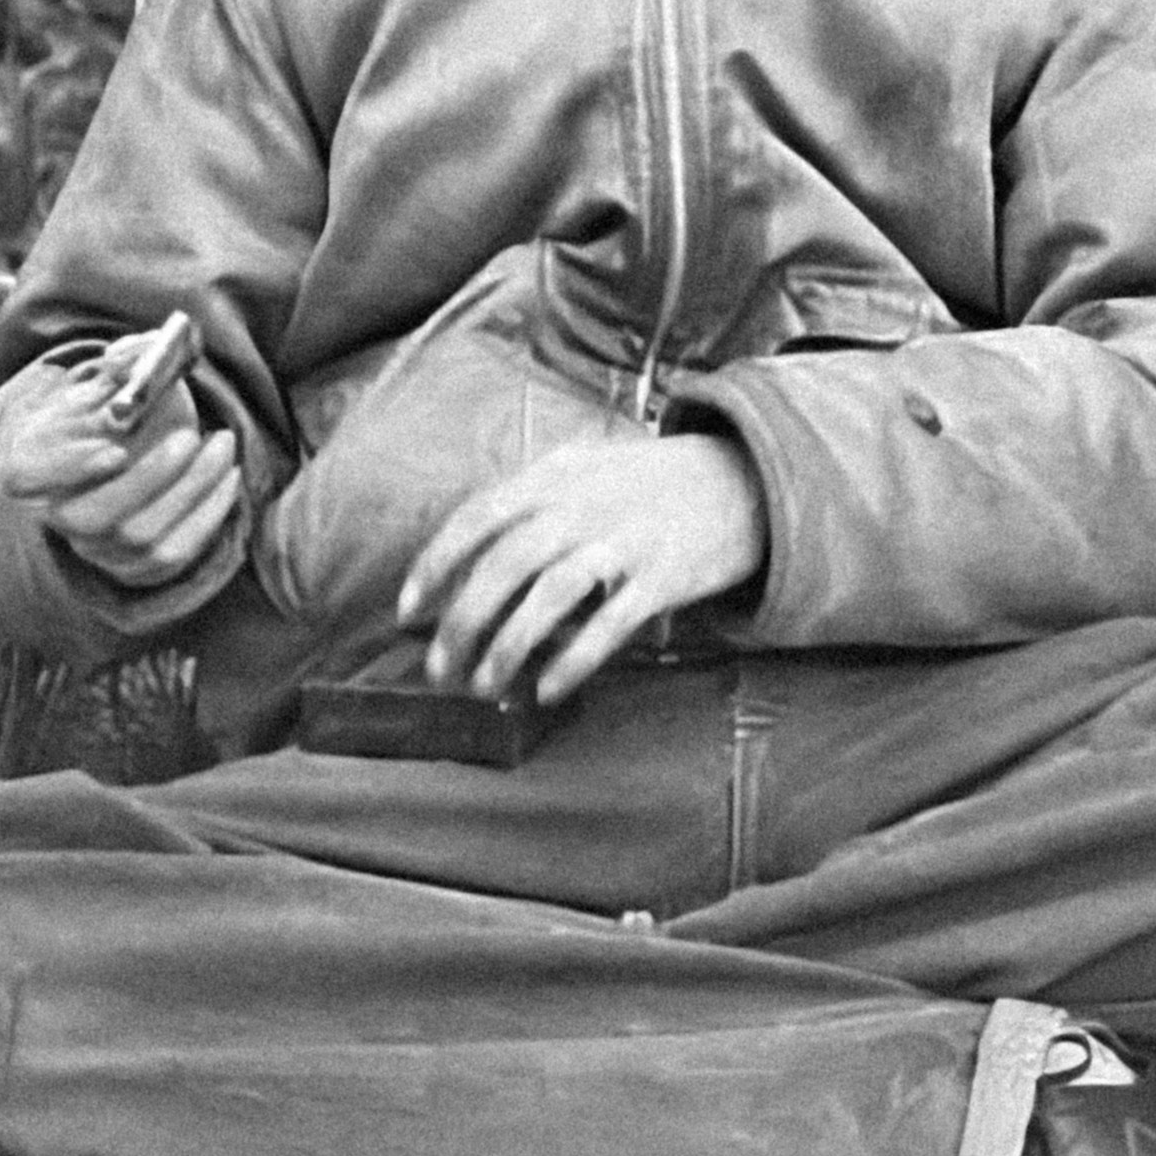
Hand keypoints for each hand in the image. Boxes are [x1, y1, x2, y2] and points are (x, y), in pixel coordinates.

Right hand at [0, 343, 243, 591]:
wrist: (140, 448)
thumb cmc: (124, 411)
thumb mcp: (118, 380)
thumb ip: (125, 362)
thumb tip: (131, 357)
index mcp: (33, 465)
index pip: (26, 477)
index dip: (69, 467)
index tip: (115, 449)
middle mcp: (58, 514)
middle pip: (91, 517)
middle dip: (150, 476)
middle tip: (191, 438)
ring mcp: (96, 548)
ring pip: (140, 535)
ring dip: (191, 488)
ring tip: (224, 443)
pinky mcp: (137, 566)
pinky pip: (175, 552)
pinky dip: (209, 513)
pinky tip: (227, 476)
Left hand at [396, 433, 764, 706]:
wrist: (748, 476)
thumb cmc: (656, 482)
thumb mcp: (591, 467)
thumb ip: (536, 496)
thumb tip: (474, 548)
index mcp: (557, 476)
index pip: (476, 516)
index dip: (434, 565)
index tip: (407, 610)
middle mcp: (583, 506)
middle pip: (502, 566)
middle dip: (461, 622)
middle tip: (439, 669)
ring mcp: (623, 541)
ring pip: (547, 599)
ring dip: (507, 648)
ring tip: (484, 686)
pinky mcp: (662, 578)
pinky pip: (606, 626)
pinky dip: (571, 660)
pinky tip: (547, 689)